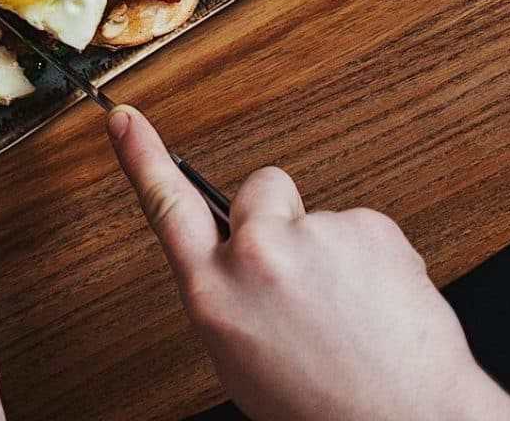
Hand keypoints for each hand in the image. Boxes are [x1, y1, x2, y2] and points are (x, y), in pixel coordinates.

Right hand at [109, 107, 509, 420]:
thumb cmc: (329, 411)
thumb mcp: (245, 367)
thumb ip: (231, 303)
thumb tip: (240, 268)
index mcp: (217, 298)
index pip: (168, 211)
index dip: (143, 158)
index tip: (125, 118)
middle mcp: (257, 258)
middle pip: (258, 194)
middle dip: (281, 220)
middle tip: (310, 286)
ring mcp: (314, 235)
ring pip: (319, 219)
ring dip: (335, 254)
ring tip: (356, 319)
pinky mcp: (368, 227)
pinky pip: (365, 230)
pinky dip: (376, 263)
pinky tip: (384, 309)